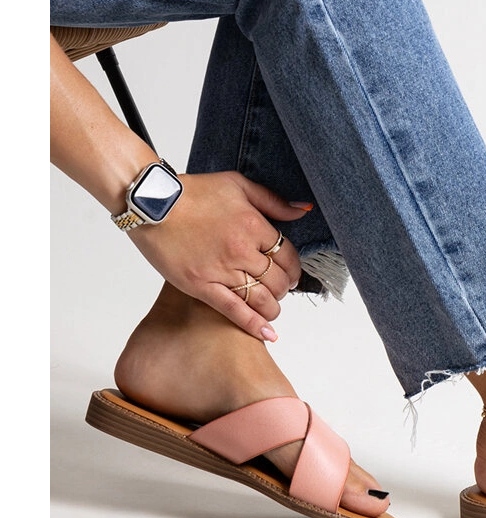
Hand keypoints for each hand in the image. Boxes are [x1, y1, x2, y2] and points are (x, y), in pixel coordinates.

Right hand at [129, 170, 308, 340]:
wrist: (152, 203)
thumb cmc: (193, 192)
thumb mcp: (238, 184)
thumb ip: (273, 200)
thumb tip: (302, 210)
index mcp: (253, 226)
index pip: (287, 255)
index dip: (293, 267)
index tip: (291, 271)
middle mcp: (241, 251)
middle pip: (277, 279)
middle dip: (284, 287)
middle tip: (281, 288)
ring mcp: (220, 270)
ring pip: (260, 298)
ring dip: (272, 306)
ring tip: (272, 306)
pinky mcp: (200, 286)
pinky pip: (233, 310)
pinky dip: (252, 324)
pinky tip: (266, 333)